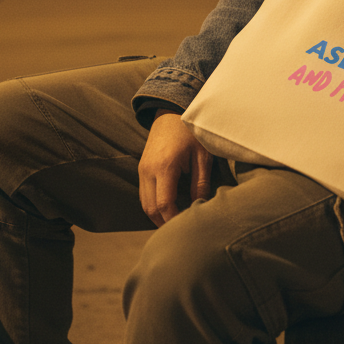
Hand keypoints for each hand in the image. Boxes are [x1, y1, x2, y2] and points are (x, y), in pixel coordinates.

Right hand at [138, 110, 212, 226]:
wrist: (171, 112)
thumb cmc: (191, 132)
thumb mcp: (202, 156)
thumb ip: (200, 183)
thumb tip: (200, 208)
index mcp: (164, 167)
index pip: (164, 205)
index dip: (174, 221)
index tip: (188, 228)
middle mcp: (148, 171)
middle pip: (150, 209)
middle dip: (164, 223)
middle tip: (182, 232)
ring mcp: (142, 170)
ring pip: (144, 204)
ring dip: (158, 216)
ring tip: (176, 223)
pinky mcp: (142, 169)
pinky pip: (144, 195)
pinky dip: (154, 205)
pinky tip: (170, 208)